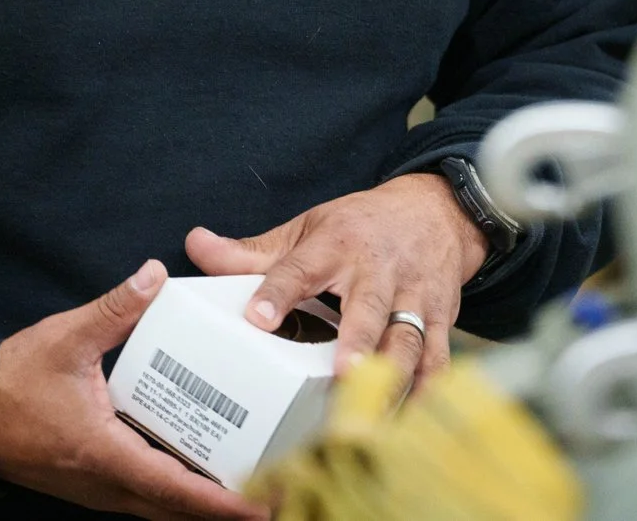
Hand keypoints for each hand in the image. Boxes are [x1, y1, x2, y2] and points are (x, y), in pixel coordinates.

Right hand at [0, 260, 267, 520]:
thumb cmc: (11, 383)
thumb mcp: (64, 338)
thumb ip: (113, 309)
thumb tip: (155, 276)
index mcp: (105, 454)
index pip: (175, 489)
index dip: (223, 503)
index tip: (264, 506)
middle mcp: (106, 484)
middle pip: (177, 510)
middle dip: (228, 509)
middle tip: (278, 494)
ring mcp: (98, 490)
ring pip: (162, 509)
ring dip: (203, 504)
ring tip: (251, 485)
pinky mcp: (93, 483)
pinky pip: (145, 498)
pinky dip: (178, 493)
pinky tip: (201, 470)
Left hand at [186, 173, 488, 387]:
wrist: (436, 212)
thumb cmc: (360, 227)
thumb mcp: (307, 228)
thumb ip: (252, 251)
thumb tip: (195, 245)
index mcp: (336, 246)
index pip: (302, 268)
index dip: (278, 292)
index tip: (257, 319)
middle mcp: (378, 271)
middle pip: (369, 307)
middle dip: (358, 340)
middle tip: (343, 372)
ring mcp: (414, 298)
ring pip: (408, 340)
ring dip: (393, 377)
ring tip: (372, 415)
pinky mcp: (441, 321)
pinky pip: (438, 362)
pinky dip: (428, 394)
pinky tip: (410, 423)